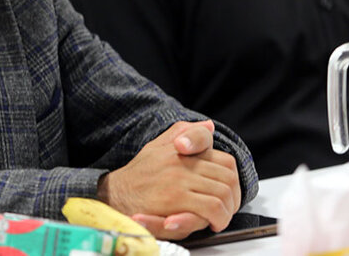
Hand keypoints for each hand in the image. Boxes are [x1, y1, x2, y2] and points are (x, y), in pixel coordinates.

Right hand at [97, 120, 241, 240]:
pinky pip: (210, 207)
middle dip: (233, 198)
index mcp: (182, 150)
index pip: (225, 160)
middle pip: (228, 178)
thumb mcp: (158, 147)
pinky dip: (218, 218)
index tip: (228, 192)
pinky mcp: (175, 198)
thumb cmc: (138, 175)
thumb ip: (183, 133)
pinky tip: (212, 223)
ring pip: (223, 193)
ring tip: (220, 219)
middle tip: (227, 210)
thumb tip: (209, 125)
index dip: (232, 180)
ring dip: (227, 210)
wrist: (114, 194)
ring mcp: (179, 179)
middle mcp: (182, 161)